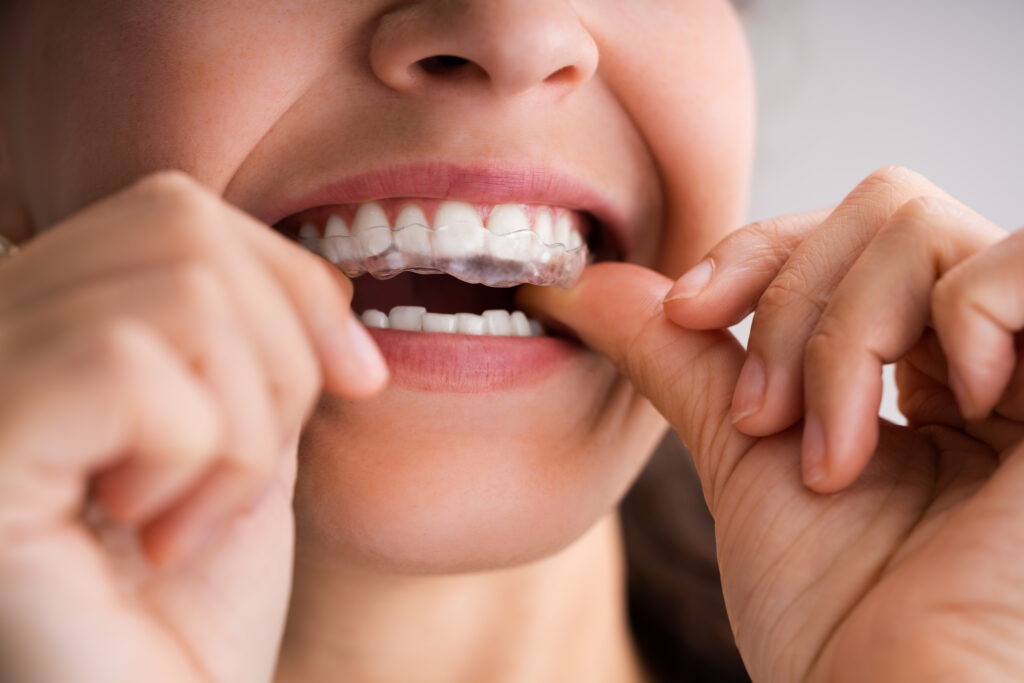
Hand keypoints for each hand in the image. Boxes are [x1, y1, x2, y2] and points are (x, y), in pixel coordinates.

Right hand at [0, 172, 386, 682]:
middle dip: (279, 358)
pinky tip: (150, 540)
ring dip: (241, 426)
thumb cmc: (187, 613)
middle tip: (243, 479)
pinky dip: (195, 457)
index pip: (175, 206)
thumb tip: (330, 294)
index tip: (355, 380)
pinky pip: (130, 365)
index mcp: (40, 319)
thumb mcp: (244, 443)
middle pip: (181, 223)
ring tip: (190, 522)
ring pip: (179, 290)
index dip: (290, 282)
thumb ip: (256, 344)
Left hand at [523, 166, 1023, 681]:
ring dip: (841, 339)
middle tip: (769, 424)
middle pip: (879, 214)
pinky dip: (955, 315)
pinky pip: (1022, 261)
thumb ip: (683, 358)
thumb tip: (588, 285)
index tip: (689, 313)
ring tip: (832, 455)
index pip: (843, 235)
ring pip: (920, 230)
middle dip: (792, 310)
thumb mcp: (746, 458)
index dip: (757, 253)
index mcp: (923, 370)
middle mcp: (992, 356)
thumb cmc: (836, 620)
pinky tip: (952, 407)